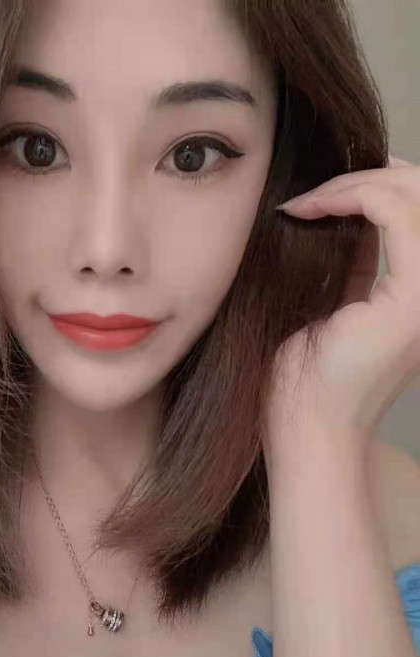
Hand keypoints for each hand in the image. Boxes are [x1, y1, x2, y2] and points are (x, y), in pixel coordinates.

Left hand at [263, 154, 419, 448]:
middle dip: (366, 176)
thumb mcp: (332, 303)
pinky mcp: (415, 299)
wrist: (301, 428)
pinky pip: (396, 214)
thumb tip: (342, 212)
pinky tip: (309, 208)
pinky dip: (351, 196)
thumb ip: (352, 261)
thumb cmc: (304, 378)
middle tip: (312, 192)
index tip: (310, 198)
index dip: (371, 185)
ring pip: (414, 194)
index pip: (418, 209)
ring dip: (355, 183)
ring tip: (308, 201)